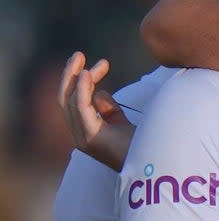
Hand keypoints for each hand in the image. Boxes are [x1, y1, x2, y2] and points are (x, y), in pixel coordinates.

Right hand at [57, 51, 132, 170]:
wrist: (150, 165)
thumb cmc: (138, 146)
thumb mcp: (120, 123)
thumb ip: (109, 109)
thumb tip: (100, 93)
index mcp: (84, 130)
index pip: (75, 100)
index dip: (83, 80)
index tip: (100, 64)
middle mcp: (79, 134)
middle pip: (66, 99)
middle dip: (69, 75)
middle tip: (78, 54)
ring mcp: (82, 137)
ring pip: (69, 101)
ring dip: (74, 77)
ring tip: (82, 59)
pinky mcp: (90, 137)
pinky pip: (80, 109)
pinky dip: (82, 90)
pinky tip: (87, 74)